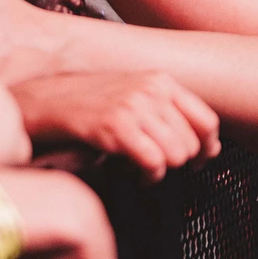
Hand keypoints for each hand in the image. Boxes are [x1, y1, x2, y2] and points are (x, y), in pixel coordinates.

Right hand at [13, 71, 220, 180]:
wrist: (49, 100)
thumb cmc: (93, 103)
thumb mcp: (137, 95)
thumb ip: (170, 114)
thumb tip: (208, 148)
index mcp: (162, 81)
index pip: (208, 120)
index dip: (207, 148)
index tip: (198, 161)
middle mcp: (152, 90)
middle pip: (193, 143)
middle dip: (179, 164)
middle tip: (158, 166)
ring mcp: (134, 106)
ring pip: (177, 155)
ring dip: (162, 171)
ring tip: (143, 169)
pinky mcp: (116, 126)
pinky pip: (154, 163)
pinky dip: (148, 177)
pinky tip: (134, 174)